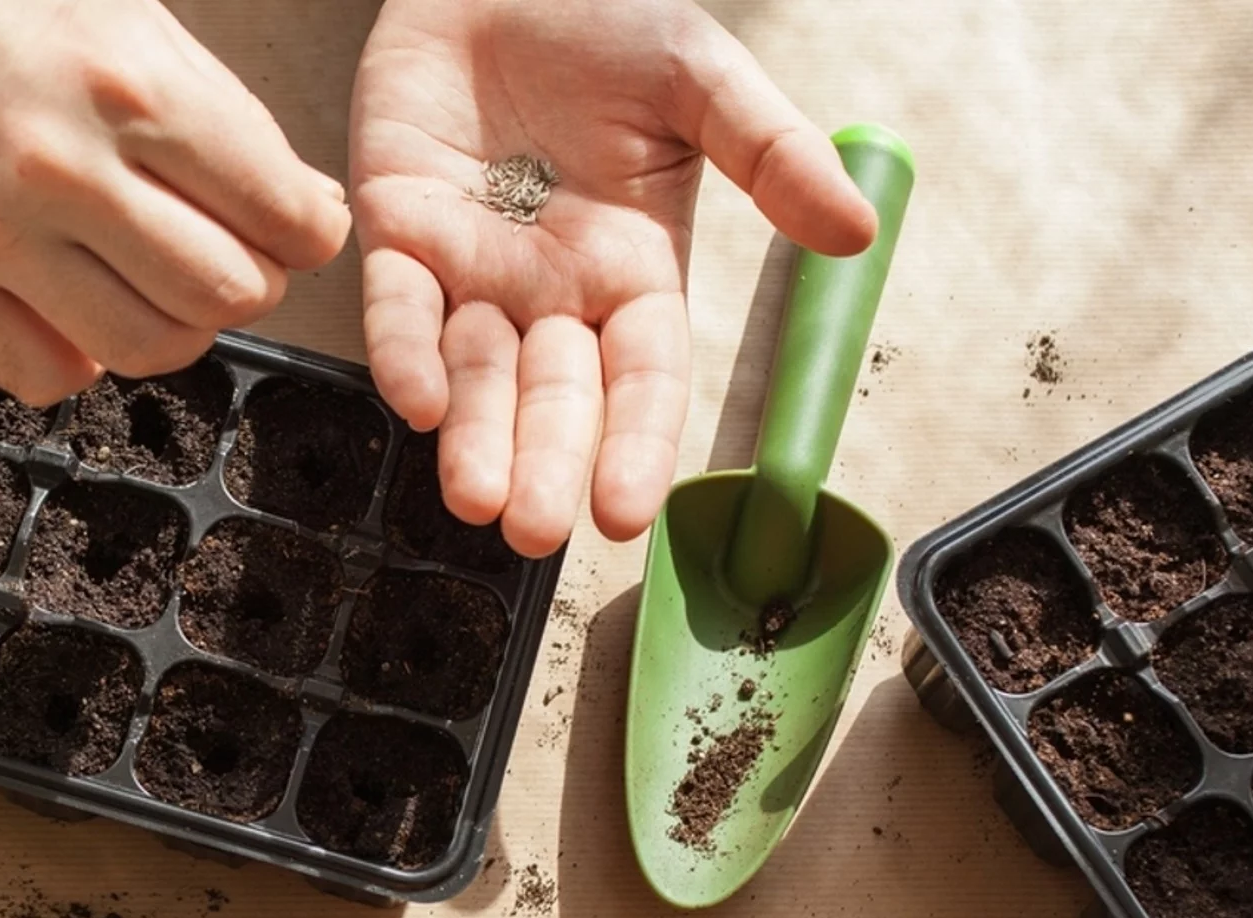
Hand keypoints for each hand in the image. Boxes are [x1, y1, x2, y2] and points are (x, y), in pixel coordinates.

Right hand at [0, 0, 351, 404]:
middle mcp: (62, 165)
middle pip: (227, 294)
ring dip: (173, 326)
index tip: (298, 229)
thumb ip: (224, 119)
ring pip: (148, 347)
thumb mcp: (130, 19)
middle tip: (226, 254)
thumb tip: (307, 212)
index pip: (284, 215)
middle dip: (248, 281)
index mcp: (129, 85)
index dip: (309, 232)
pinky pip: (46, 374)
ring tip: (153, 282)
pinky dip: (80, 355)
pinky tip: (75, 303)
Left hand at [350, 0, 876, 556]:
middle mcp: (552, 289)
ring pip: (474, 373)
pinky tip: (416, 401)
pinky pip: (397, 305)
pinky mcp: (397, 230)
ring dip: (472, 439)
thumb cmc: (605, 17)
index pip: (642, 379)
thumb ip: (770, 154)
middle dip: (544, 465)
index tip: (627, 514)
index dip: (637, 445)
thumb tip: (855, 232)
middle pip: (554, 398)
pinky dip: (403, 351)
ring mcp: (471, 268)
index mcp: (633, 272)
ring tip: (474, 500)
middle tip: (536, 532)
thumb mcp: (702, 81)